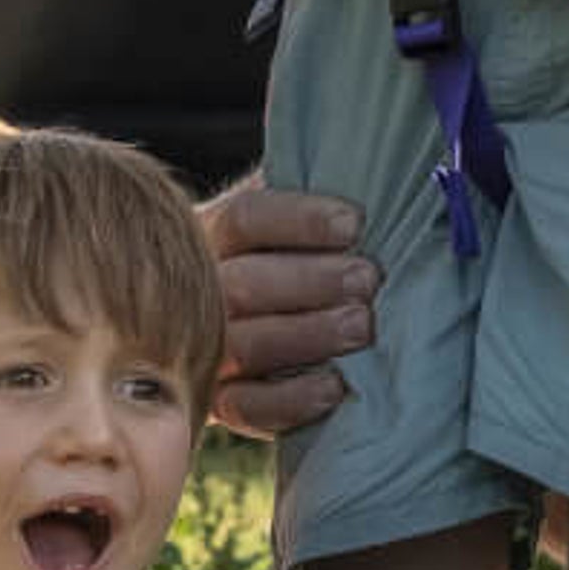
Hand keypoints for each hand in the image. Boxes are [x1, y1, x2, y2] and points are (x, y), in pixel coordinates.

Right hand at [195, 182, 375, 438]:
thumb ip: (309, 187)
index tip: (353, 224)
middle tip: (368, 279)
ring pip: (245, 344)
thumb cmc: (279, 258)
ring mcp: (206, 350)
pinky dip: (291, 400)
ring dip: (308, 335)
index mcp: (211, 232)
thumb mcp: (280, 217)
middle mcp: (200, 290)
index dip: (300, 220)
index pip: (246, 218)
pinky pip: (247, 408)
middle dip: (312, 281)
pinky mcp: (220, 405)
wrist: (224, 330)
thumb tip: (362, 161)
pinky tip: (334, 387)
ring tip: (362, 326)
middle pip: (246, 283)